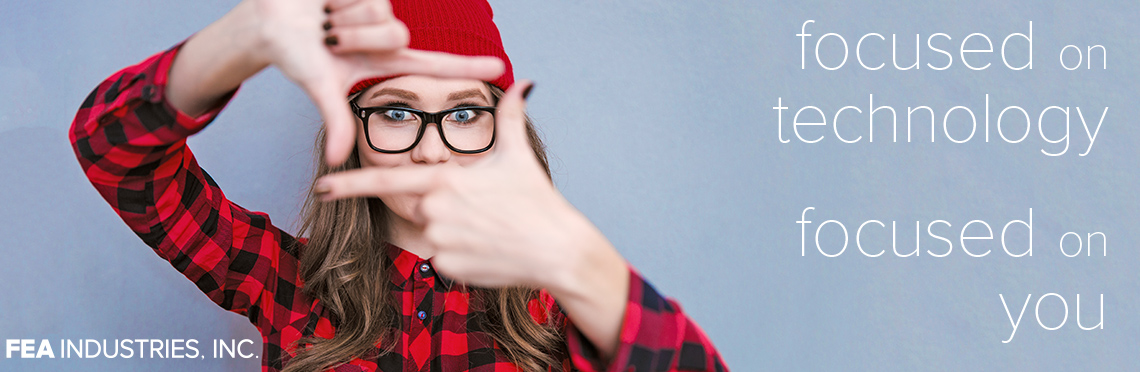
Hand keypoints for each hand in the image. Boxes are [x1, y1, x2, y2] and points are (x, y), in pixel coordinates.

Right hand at [251, 0, 504, 165]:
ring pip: (383, 13)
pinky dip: (341, 2)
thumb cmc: (292, 52)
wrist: (267, 19)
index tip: (501, 68)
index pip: (434, 64)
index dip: (466, 67)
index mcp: (384, 60)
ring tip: (326, 20)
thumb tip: (336, 161)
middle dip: (358, 39)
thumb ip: (336, 121)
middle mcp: (387, 35)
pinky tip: (327, 3)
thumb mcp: (320, 87)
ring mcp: (379, 10)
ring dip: (347, 20)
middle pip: (397, 35)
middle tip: (330, 39)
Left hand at [315, 81, 593, 287]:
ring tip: (491, 229)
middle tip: (479, 211)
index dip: (349, 184)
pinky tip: (490, 249)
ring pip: (433, 232)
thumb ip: (510, 117)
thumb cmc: (538, 201)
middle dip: (440, 207)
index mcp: (444, 180)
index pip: (385, 181)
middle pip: (418, 207)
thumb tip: (523, 83)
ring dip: (454, 230)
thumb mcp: (518, 155)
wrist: (557, 250)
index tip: (322, 186)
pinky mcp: (449, 268)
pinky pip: (443, 258)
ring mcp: (440, 242)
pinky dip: (462, 253)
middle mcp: (435, 211)